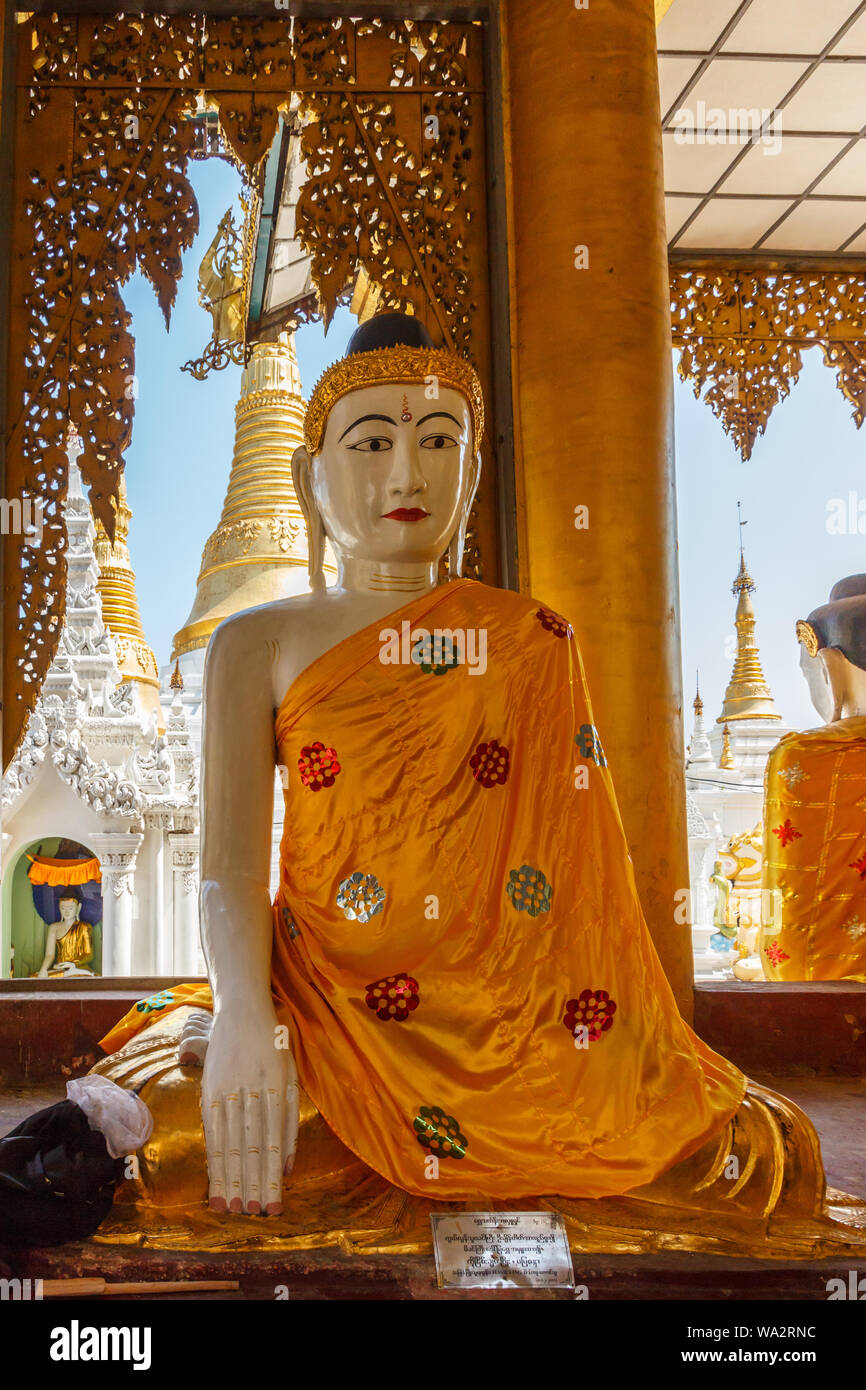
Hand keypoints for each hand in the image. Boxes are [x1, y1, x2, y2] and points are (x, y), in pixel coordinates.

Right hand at [201, 1006, 298, 1215]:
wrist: (243, 1010)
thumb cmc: (274, 1047)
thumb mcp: (293, 1078)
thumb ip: (291, 1123)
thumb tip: (288, 1167)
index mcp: (279, 1090)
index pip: (274, 1143)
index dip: (271, 1177)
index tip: (272, 1206)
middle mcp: (253, 1092)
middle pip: (251, 1147)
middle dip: (251, 1184)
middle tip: (252, 1214)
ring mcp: (228, 1091)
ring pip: (229, 1142)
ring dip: (230, 1178)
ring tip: (231, 1207)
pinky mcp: (210, 1090)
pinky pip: (212, 1130)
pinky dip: (213, 1157)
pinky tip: (215, 1179)